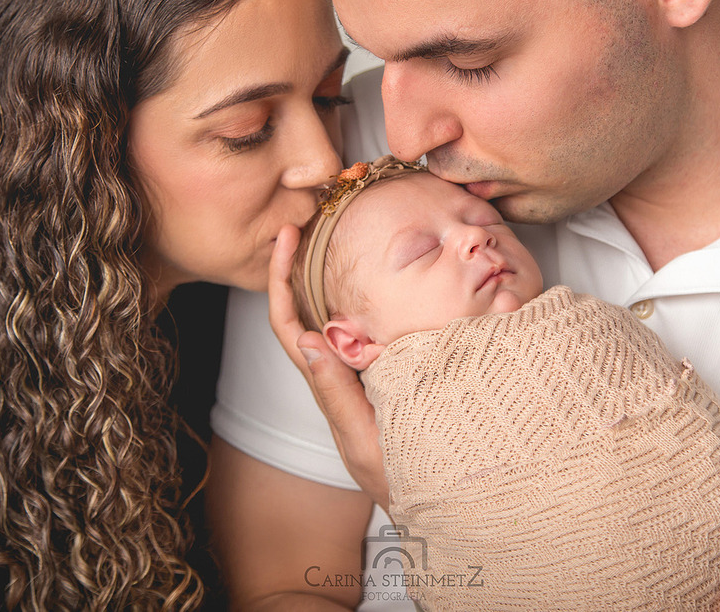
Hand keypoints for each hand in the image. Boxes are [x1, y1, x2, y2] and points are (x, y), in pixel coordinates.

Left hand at [269, 224, 388, 507]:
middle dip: (298, 262)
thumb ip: (337, 395)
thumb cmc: (400, 478)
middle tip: (309, 217)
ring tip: (336, 232)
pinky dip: (362, 294)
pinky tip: (382, 271)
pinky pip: (361, 324)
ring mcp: (356, 368)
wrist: (439, 502)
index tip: (287, 236)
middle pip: (301, 307)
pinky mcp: (382, 367)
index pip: (288, 323)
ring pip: (329, 312)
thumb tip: (310, 340)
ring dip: (325, 273)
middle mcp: (336, 370)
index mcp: (326, 383)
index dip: (280, 279)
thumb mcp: (365, 441)